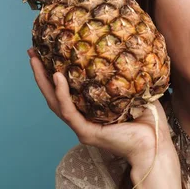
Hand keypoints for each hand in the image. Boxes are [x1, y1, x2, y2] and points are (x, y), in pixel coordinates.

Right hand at [28, 48, 179, 178]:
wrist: (156, 142)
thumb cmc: (149, 119)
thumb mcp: (135, 90)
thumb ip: (126, 74)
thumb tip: (126, 48)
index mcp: (91, 110)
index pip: (67, 91)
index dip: (56, 73)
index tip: (48, 52)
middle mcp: (83, 119)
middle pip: (54, 95)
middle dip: (41, 74)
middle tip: (32, 53)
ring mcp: (83, 127)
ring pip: (55, 103)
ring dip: (44, 81)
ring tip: (36, 60)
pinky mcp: (86, 133)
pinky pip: (69, 111)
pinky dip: (62, 93)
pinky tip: (57, 76)